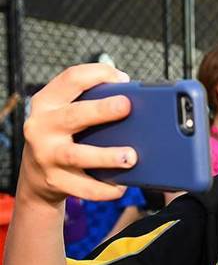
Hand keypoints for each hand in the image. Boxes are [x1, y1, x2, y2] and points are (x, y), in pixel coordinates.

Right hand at [20, 64, 134, 204]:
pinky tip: (120, 187)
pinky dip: (103, 189)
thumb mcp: (65, 112)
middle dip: (101, 111)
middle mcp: (42, 126)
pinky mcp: (55, 181)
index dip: (98, 74)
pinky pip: (83, 188)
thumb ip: (89, 100)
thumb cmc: (63, 135)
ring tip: (130, 157)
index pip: (71, 79)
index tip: (124, 79)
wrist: (37, 175)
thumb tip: (132, 94)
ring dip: (106, 156)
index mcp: (47, 102)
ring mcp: (46, 155)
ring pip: (77, 155)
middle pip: (74, 115)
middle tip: (126, 107)